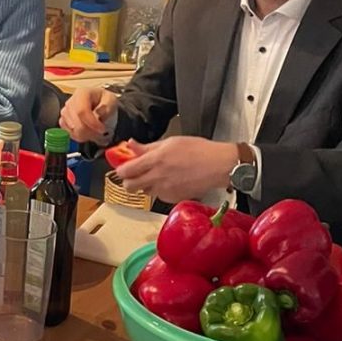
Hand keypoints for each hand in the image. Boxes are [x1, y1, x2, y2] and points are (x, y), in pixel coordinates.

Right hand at [60, 87, 118, 142]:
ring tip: (96, 132)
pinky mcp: (63, 121)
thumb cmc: (104, 102)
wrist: (100, 105)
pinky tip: (88, 133)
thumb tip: (98, 117)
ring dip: (87, 135)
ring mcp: (65, 112)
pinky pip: (70, 133)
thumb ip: (106, 109)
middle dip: (90, 132)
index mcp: (82, 93)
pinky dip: (80, 137)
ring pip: (73, 130)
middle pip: (76, 123)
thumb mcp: (112, 101)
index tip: (102, 129)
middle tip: (101, 134)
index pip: (82, 111)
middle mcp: (70, 102)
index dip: (92, 123)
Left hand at [116, 137, 239, 202]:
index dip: (121, 170)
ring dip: (145, 185)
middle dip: (129, 181)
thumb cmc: (198, 150)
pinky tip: (170, 181)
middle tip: (136, 175)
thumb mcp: (171, 142)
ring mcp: (166, 190)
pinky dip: (160, 190)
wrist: (219, 165)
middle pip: (129, 186)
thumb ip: (147, 147)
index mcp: (156, 160)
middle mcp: (158, 177)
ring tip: (158, 176)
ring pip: (144, 192)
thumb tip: (130, 145)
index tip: (124, 168)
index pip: (125, 171)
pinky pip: (159, 196)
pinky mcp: (174, 198)